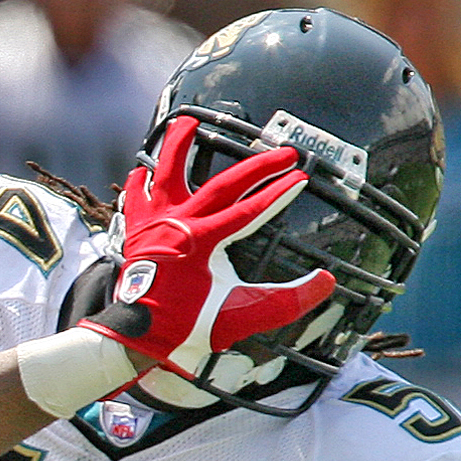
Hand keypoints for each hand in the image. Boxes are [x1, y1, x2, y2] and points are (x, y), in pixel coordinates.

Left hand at [80, 117, 336, 378]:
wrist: (134, 339)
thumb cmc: (186, 328)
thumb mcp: (239, 318)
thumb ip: (285, 302)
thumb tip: (326, 281)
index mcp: (202, 242)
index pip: (250, 209)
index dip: (278, 192)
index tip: (302, 176)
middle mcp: (176, 225)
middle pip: (222, 184)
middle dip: (257, 166)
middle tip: (286, 151)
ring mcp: (152, 225)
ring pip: (166, 174)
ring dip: (178, 146)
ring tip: (188, 121)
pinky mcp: (135, 234)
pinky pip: (136, 199)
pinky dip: (141, 183)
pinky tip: (144, 169)